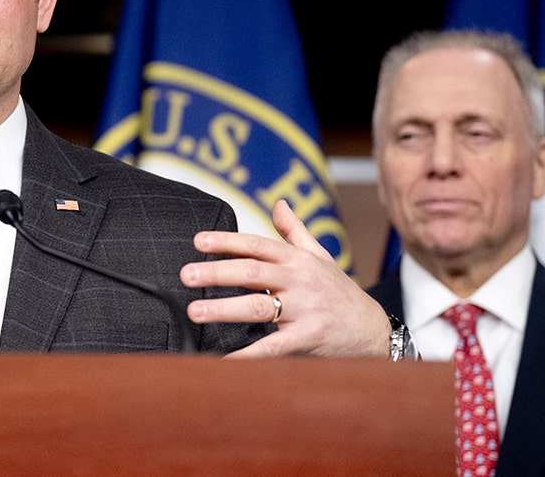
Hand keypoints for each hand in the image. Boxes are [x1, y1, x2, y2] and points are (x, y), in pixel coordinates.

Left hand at [180, 200, 390, 357]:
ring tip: (195, 311)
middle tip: (186, 275)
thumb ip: (295, 231)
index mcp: (297, 260)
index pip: (256, 245)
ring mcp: (305, 309)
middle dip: (216, 273)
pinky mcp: (309, 337)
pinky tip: (224, 358)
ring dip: (224, 309)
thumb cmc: (340, 293)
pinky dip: (248, 353)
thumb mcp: (320, 257)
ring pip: (258, 306)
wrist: (375, 331)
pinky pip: (273, 346)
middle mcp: (299, 281)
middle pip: (252, 273)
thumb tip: (278, 204)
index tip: (198, 241)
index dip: (227, 241)